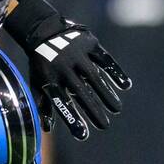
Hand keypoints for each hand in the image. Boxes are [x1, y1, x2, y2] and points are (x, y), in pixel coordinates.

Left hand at [8, 0, 130, 139]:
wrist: (43, 28)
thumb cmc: (42, 63)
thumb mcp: (38, 81)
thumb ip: (44, 103)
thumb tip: (47, 129)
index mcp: (49, 77)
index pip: (61, 101)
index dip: (72, 118)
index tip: (83, 135)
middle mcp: (63, 65)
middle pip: (81, 92)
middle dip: (93, 110)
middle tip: (104, 126)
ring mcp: (76, 53)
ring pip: (94, 77)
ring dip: (106, 94)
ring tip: (116, 109)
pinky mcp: (89, 42)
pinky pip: (104, 59)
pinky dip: (115, 71)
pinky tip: (125, 85)